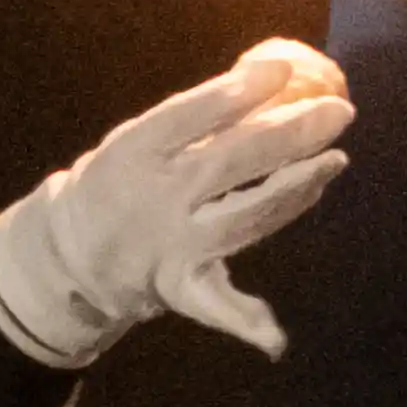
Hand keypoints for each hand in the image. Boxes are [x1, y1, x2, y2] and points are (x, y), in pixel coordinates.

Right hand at [0, 42, 353, 371]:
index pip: (189, 115)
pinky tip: (276, 336)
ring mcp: (169, 246)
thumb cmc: (122, 178)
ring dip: (296, 190)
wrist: (69, 253)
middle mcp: (153, 198)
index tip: (283, 70)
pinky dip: (246, 322)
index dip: (237, 93)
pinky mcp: (179, 287)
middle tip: (337, 111)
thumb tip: (273, 78)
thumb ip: (198, 120)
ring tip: (335, 161)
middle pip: (231, 162)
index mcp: (133, 150)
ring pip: (244, 218)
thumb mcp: (140, 140)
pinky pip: (217, 304)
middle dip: (291, 135)